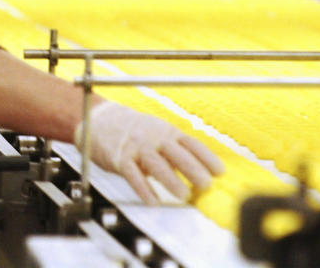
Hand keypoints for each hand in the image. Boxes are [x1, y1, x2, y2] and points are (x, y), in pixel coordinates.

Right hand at [74, 100, 224, 203]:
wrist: (99, 119)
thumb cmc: (132, 130)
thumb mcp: (157, 133)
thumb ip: (174, 151)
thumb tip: (197, 172)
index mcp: (166, 132)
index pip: (191, 144)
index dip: (206, 157)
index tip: (220, 172)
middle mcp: (153, 137)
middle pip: (176, 153)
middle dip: (193, 169)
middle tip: (206, 185)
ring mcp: (136, 146)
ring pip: (156, 163)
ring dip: (171, 179)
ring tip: (183, 195)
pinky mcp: (120, 157)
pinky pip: (133, 174)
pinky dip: (143, 188)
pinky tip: (152, 200)